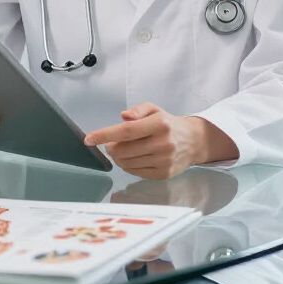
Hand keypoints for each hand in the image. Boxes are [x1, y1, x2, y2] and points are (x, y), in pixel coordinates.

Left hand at [85, 103, 207, 178]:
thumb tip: (123, 116)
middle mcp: (163, 143)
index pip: (126, 131)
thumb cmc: (169, 124)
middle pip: (124, 150)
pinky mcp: (163, 173)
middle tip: (111, 143)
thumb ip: (138, 110)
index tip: (89, 139)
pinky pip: (136, 172)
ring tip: (122, 150)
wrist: (193, 141)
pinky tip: (133, 158)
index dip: (105, 135)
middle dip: (111, 147)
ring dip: (118, 157)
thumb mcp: (155, 109)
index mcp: (160, 124)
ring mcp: (164, 160)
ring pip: (127, 163)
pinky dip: (128, 166)